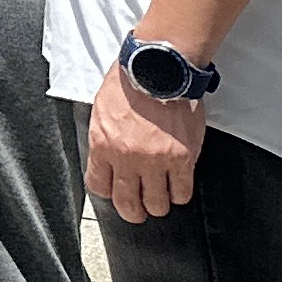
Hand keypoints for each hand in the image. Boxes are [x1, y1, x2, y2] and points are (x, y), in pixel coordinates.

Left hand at [87, 61, 207, 221]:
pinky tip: (177, 186)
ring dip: (158, 204)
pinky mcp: (182, 159)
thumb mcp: (101, 111)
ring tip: (161, 197)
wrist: (158, 70)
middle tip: (139, 210)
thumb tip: (107, 160)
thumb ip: (104, 139)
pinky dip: (179, 194)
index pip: (99, 186)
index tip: (115, 191)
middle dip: (133, 211)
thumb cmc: (129, 84)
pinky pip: (182, 192)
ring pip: (157, 204)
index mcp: (102, 145)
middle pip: (127, 204)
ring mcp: (156, 160)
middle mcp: (126, 157)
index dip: (109, 192)